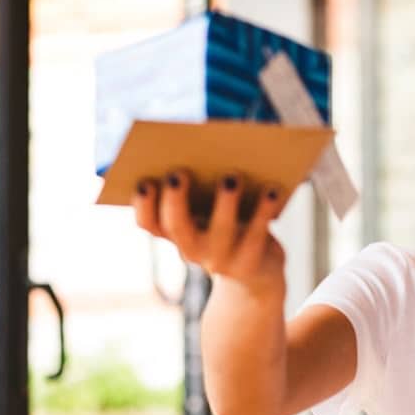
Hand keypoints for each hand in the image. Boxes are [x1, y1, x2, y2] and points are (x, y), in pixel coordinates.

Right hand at [132, 171, 286, 294]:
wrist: (256, 272)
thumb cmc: (228, 225)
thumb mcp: (208, 208)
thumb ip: (201, 184)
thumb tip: (206, 142)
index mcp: (174, 230)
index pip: (147, 222)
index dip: (143, 203)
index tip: (145, 180)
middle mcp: (191, 248)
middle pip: (176, 226)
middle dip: (175, 199)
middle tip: (178, 173)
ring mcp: (219, 259)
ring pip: (219, 232)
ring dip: (224, 203)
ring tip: (232, 176)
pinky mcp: (248, 263)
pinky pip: (256, 236)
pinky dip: (264, 211)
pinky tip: (271, 189)